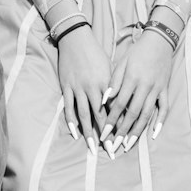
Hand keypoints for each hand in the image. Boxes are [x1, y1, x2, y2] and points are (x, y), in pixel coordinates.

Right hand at [56, 27, 112, 152]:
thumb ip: (115, 86)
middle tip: (110, 151)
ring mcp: (78, 88)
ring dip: (88, 133)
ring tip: (91, 147)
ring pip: (84, 115)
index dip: (119, 125)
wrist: (76, 39)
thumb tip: (123, 103)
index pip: (114, 109)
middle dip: (106, 135)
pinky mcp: (66, 87)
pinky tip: (74, 133)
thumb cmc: (96, 53)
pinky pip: (68, 107)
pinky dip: (71, 121)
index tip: (123, 139)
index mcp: (107, 83)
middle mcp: (93, 87)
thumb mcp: (110, 68)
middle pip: (100, 116)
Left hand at [101, 32, 174, 150]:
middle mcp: (145, 87)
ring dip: (137, 131)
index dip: (110, 120)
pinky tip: (153, 134)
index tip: (103, 133)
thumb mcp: (121, 62)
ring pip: (147, 114)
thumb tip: (104, 100)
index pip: (118, 105)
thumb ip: (113, 81)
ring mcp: (157, 89)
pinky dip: (159, 122)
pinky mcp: (165, 90)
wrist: (159, 41)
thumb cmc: (137, 52)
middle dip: (122, 131)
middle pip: (132, 113)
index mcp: (131, 80)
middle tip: (113, 145)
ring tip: (129, 144)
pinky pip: (164, 108)